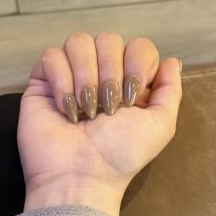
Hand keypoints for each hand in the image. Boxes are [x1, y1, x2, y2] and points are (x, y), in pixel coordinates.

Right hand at [17, 32, 182, 215]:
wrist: (82, 176)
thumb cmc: (121, 156)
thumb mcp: (160, 125)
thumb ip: (170, 90)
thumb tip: (172, 61)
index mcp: (130, 81)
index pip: (138, 45)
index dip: (137, 65)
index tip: (132, 99)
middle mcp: (101, 74)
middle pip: (108, 39)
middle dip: (111, 74)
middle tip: (108, 110)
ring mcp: (71, 76)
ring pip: (78, 42)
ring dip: (86, 77)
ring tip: (87, 111)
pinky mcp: (42, 82)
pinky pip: (51, 56)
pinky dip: (61, 81)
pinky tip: (66, 109)